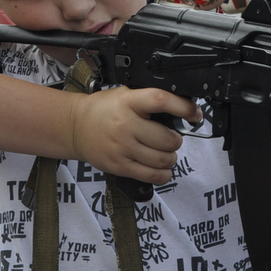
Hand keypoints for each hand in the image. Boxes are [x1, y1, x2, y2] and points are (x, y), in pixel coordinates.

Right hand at [70, 86, 200, 183]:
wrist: (76, 126)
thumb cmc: (104, 109)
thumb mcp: (125, 94)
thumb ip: (149, 99)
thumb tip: (183, 107)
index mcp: (129, 102)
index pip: (161, 101)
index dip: (184, 108)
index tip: (195, 114)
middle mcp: (125, 125)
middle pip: (167, 138)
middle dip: (177, 140)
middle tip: (172, 138)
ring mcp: (122, 148)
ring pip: (163, 159)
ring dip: (171, 157)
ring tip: (166, 152)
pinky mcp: (120, 166)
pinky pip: (152, 175)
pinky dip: (164, 174)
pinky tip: (163, 168)